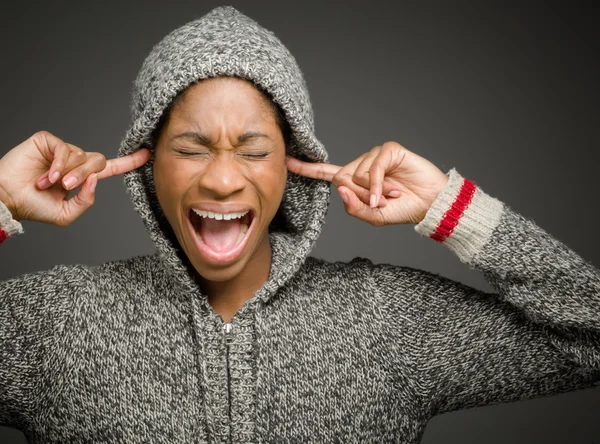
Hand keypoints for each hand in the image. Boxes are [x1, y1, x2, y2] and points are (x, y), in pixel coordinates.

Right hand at [0, 131, 149, 226]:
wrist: (9, 199)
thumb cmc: (35, 207)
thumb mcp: (66, 214)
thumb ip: (86, 201)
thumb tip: (96, 180)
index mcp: (82, 179)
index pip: (110, 169)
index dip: (128, 162)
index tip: (147, 153)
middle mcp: (75, 163)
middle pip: (97, 162)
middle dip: (84, 176)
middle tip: (65, 187)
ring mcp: (62, 151)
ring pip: (82, 156)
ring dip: (67, 173)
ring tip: (49, 183)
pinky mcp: (48, 142)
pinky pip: (65, 149)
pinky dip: (59, 164)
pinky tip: (46, 176)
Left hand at [286, 141, 448, 225]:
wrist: (429, 205)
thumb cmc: (402, 210)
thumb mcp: (373, 217)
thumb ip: (354, 208)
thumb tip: (339, 188)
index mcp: (354, 181)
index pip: (326, 173)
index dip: (307, 169)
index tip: (287, 162)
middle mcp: (362, 165)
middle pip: (342, 178)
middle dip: (360, 194)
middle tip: (380, 200)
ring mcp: (375, 156)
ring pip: (357, 174)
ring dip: (374, 190)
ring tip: (392, 193)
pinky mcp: (388, 150)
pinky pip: (373, 168)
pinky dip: (379, 184)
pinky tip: (391, 192)